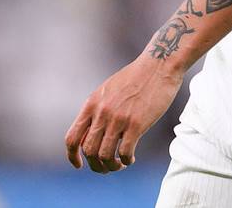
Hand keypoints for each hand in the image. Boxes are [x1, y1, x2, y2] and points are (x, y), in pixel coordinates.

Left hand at [65, 52, 183, 173]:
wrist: (159, 64)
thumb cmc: (136, 77)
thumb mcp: (108, 90)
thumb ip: (98, 110)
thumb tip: (91, 135)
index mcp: (92, 103)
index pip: (72, 138)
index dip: (72, 156)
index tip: (79, 165)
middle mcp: (102, 112)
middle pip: (88, 151)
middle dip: (96, 165)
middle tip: (107, 167)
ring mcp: (118, 118)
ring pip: (105, 155)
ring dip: (111, 166)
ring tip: (120, 164)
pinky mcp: (136, 123)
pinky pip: (124, 153)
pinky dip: (126, 160)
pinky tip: (131, 158)